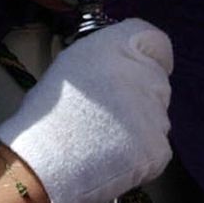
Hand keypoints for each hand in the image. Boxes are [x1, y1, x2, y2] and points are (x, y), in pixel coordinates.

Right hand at [0, 19, 172, 202]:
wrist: (45, 160)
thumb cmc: (47, 113)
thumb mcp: (70, 65)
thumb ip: (103, 58)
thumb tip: (118, 67)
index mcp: (118, 48)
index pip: (156, 41)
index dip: (148, 56)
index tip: (135, 71)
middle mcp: (144, 74)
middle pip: (157, 82)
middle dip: (139, 95)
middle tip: (107, 114)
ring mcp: (156, 113)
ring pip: (157, 118)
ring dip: (139, 126)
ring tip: (103, 140)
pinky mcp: (158, 148)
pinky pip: (156, 149)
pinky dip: (139, 156)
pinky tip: (111, 159)